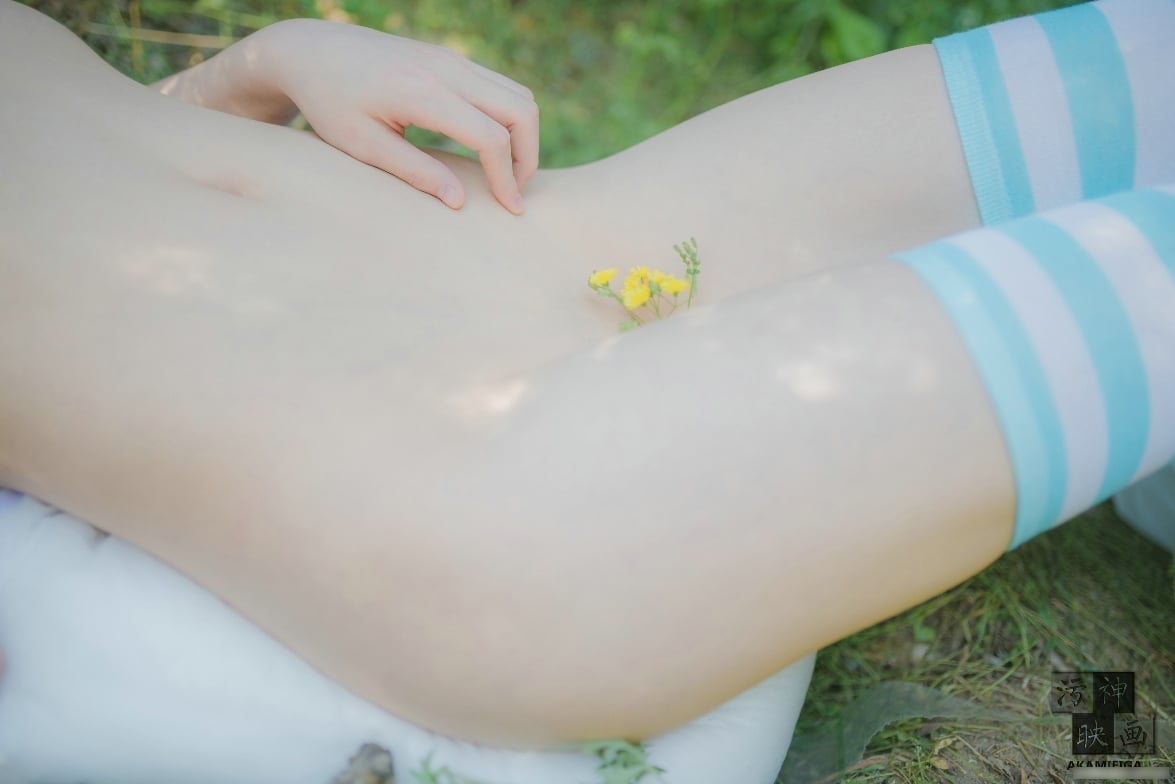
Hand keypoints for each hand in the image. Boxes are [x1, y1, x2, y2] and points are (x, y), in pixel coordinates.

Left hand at [257, 19, 537, 213]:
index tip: (510, 209)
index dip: (507, 177)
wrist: (312, 50)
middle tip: (514, 192)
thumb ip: (415, 173)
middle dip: (528, 157)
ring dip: (524, 137)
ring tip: (506, 174)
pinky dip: (510, 120)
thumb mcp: (363, 146)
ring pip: (519, 95)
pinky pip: (501, 88)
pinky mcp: (453, 60)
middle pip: (521, 110)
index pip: (490, 136)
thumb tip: (460, 202)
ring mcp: (452, 59)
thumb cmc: (330, 103)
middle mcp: (445, 69)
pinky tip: (492, 149)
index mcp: (421, 92)